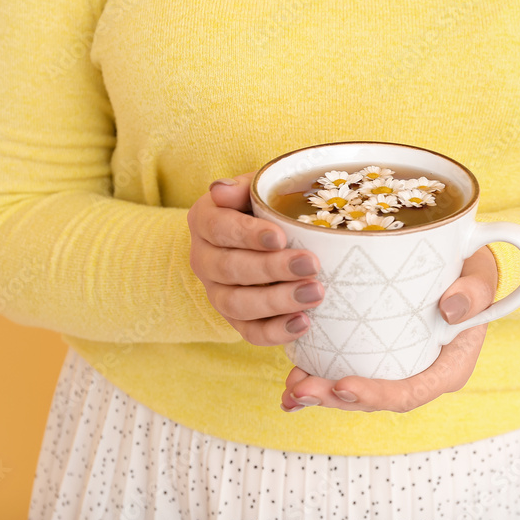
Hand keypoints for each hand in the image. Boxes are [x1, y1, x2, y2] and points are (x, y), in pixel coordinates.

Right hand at [187, 171, 324, 344]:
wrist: (266, 233)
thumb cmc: (264, 205)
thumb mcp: (256, 187)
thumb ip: (242, 187)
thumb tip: (221, 190)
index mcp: (205, 220)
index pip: (220, 228)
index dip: (248, 235)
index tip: (280, 237)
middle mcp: (204, 258)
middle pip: (230, 269)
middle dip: (272, 268)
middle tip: (311, 264)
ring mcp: (216, 292)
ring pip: (237, 304)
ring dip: (277, 301)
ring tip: (315, 293)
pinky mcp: (235, 319)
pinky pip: (249, 332)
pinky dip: (276, 332)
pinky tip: (304, 323)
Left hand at [280, 245, 498, 412]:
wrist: (464, 266)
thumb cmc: (472, 273)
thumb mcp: (481, 278)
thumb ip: (474, 293)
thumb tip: (450, 310)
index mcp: (448, 368)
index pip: (411, 392)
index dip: (376, 394)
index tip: (344, 385)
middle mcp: (420, 375)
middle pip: (375, 398)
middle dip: (334, 398)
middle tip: (300, 389)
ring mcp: (397, 367)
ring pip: (357, 390)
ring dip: (321, 392)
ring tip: (291, 388)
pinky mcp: (379, 355)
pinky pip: (348, 371)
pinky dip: (320, 376)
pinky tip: (292, 379)